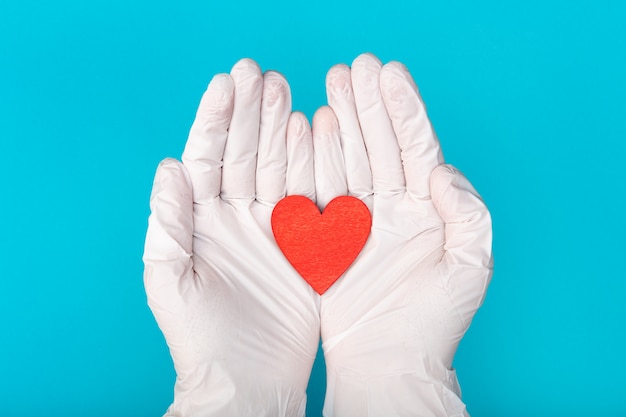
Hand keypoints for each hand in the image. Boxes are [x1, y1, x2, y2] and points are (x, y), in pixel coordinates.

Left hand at [143, 59, 319, 416]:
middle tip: (261, 73)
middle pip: (243, 152)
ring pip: (278, 165)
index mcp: (201, 222)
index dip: (215, 119)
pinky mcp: (304, 243)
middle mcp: (235, 217)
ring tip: (286, 91)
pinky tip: (315, 131)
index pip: (207, 157)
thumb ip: (168, 223)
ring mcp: (272, 227)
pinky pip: (309, 195)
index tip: (228, 82)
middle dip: (251, 112)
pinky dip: (312, 163)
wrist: (247, 381)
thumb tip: (168, 166)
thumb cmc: (201, 339)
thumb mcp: (172, 281)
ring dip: (282, 128)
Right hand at [313, 53, 492, 415]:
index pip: (416, 146)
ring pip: (347, 159)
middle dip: (367, 105)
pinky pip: (318, 189)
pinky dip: (312, 159)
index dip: (403, 109)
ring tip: (330, 85)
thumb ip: (469, 214)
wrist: (387, 363)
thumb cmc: (434, 323)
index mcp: (427, 209)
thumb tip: (442, 171)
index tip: (388, 73)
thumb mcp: (470, 268)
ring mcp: (357, 219)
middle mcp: (392, 207)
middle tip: (353, 66)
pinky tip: (308, 128)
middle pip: (379, 143)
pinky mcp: (326, 236)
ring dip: (339, 121)